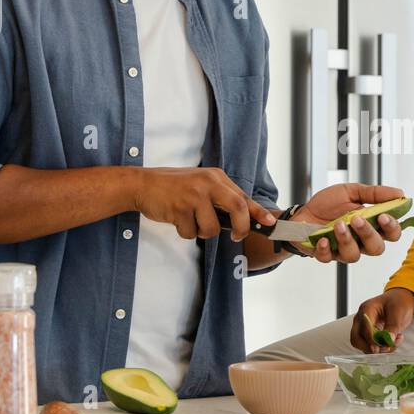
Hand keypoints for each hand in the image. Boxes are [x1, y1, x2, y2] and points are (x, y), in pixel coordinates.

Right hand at [133, 167, 275, 240]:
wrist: (142, 184)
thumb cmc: (174, 188)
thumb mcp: (201, 184)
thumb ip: (220, 197)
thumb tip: (243, 219)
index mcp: (216, 177)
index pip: (243, 196)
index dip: (258, 212)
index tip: (270, 224)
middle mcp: (207, 183)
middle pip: (238, 207)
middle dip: (241, 227)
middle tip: (236, 236)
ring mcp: (193, 195)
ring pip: (212, 228)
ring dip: (203, 233)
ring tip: (191, 221)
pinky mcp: (179, 208)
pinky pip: (191, 233)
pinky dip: (186, 232)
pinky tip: (176, 220)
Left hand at [288, 182, 404, 263]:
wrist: (302, 212)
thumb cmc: (328, 205)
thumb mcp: (351, 192)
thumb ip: (374, 194)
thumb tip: (400, 193)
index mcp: (371, 226)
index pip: (392, 233)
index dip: (392, 228)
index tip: (384, 216)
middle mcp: (360, 241)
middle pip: (376, 248)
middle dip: (369, 234)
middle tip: (357, 219)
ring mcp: (343, 250)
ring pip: (354, 256)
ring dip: (347, 240)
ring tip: (338, 225)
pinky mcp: (326, 255)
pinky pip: (329, 258)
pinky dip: (325, 248)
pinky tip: (322, 238)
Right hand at [351, 288, 413, 352]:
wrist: (401, 301)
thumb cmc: (398, 302)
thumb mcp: (398, 312)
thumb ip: (393, 326)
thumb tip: (388, 340)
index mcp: (367, 309)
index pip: (363, 328)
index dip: (372, 340)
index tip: (382, 346)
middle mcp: (361, 319)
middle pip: (356, 339)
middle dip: (371, 347)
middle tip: (386, 348)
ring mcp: (364, 328)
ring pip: (363, 345)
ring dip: (378, 349)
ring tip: (395, 342)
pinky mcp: (369, 335)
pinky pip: (371, 346)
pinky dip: (382, 348)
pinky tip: (394, 341)